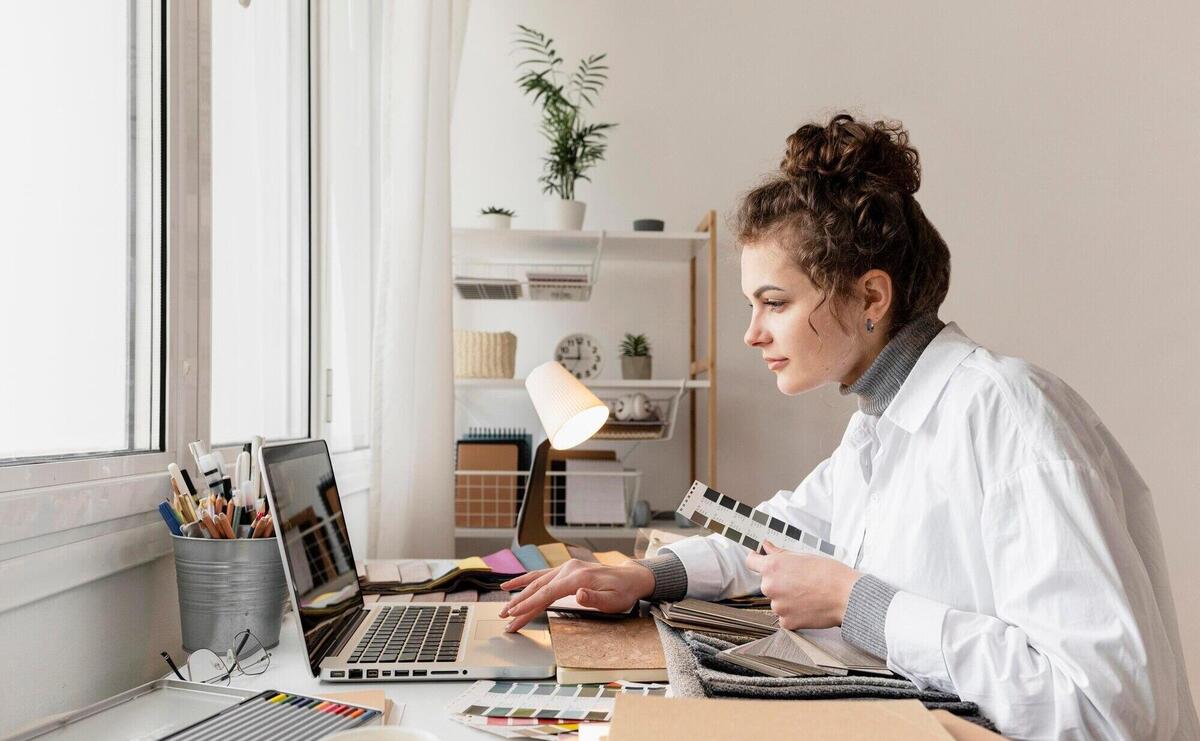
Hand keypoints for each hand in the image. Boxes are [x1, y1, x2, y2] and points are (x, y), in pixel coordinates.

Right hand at [498, 559, 655, 632]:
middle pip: (538, 588)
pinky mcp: (565, 570)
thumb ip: (595, 599)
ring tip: (504, 607)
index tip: (514, 614)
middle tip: (504, 618)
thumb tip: (578, 595)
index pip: (547, 593)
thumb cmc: (623, 591)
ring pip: (536, 582)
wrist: (631, 577)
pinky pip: (541, 575)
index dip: (528, 604)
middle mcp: (568, 569)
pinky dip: (525, 580)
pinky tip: (511, 585)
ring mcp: (566, 568)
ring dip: (519, 594)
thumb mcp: (615, 600)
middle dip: (519, 604)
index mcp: (577, 577)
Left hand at [745, 541, 860, 629]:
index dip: (756, 559)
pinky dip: (794, 613)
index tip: (760, 558)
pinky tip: (808, 606)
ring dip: (787, 598)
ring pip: (777, 600)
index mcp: (772, 567)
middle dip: (779, 581)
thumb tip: (766, 547)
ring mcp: (777, 606)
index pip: (751, 561)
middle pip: (767, 583)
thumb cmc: (830, 574)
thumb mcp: (803, 556)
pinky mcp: (786, 622)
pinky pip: (785, 616)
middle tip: (799, 580)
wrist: (847, 596)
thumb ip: (780, 553)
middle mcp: (770, 586)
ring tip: (808, 594)